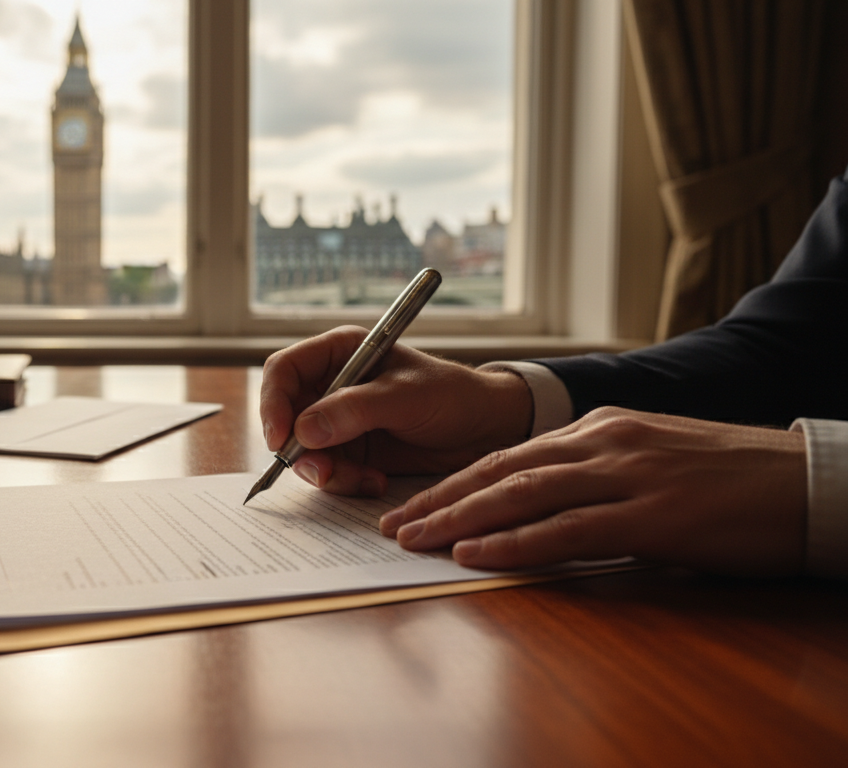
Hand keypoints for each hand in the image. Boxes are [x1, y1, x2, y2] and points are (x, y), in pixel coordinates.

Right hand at [260, 326, 533, 495]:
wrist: (486, 431)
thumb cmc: (453, 396)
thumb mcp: (406, 397)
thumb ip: (355, 410)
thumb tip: (304, 430)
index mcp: (340, 353)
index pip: (284, 371)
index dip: (273, 402)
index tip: (280, 437)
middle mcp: (331, 385)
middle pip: (285, 416)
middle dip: (298, 449)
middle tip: (322, 472)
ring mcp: (338, 421)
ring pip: (303, 451)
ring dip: (326, 472)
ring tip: (364, 479)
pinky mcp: (350, 452)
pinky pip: (327, 472)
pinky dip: (346, 483)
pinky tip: (377, 481)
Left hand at [378, 407, 807, 575]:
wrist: (804, 481)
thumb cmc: (729, 479)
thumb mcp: (650, 461)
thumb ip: (595, 475)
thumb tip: (542, 507)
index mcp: (600, 428)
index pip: (507, 454)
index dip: (454, 482)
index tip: (413, 504)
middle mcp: (602, 443)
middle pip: (499, 470)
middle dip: (439, 499)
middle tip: (392, 524)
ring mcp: (625, 476)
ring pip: (520, 494)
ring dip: (459, 519)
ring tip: (413, 539)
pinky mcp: (649, 516)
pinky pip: (565, 530)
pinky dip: (513, 544)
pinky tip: (475, 555)